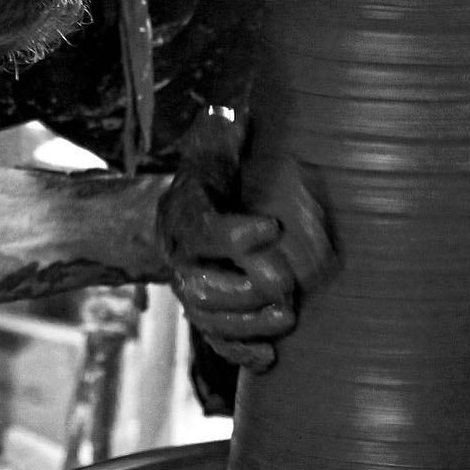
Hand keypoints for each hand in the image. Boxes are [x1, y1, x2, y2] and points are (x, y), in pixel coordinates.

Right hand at [156, 106, 333, 371]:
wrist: (187, 214)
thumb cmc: (214, 176)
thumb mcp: (215, 147)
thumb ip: (223, 130)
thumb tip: (235, 112)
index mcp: (187, 212)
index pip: (204, 228)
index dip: (235, 234)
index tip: (272, 226)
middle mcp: (182, 256)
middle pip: (201, 285)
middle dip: (244, 291)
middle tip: (286, 287)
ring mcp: (191, 289)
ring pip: (208, 320)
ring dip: (248, 325)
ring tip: (287, 317)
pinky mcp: (205, 315)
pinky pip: (215, 342)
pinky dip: (240, 353)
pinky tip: (270, 357)